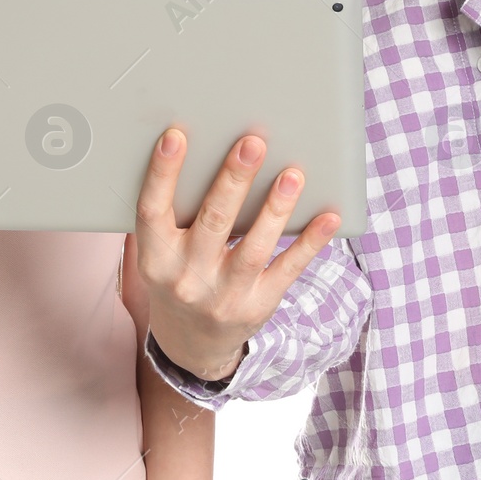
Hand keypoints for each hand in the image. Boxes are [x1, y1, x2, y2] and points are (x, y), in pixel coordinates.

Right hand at [134, 128, 341, 381]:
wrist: (191, 342)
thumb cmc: (179, 275)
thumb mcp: (163, 251)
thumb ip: (176, 212)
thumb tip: (206, 150)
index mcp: (155, 257)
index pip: (152, 211)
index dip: (162, 174)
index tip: (176, 137)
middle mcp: (186, 277)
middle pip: (212, 222)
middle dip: (234, 180)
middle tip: (252, 143)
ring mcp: (224, 295)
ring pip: (254, 246)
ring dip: (275, 208)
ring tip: (292, 174)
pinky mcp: (259, 304)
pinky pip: (288, 269)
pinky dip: (310, 242)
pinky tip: (328, 217)